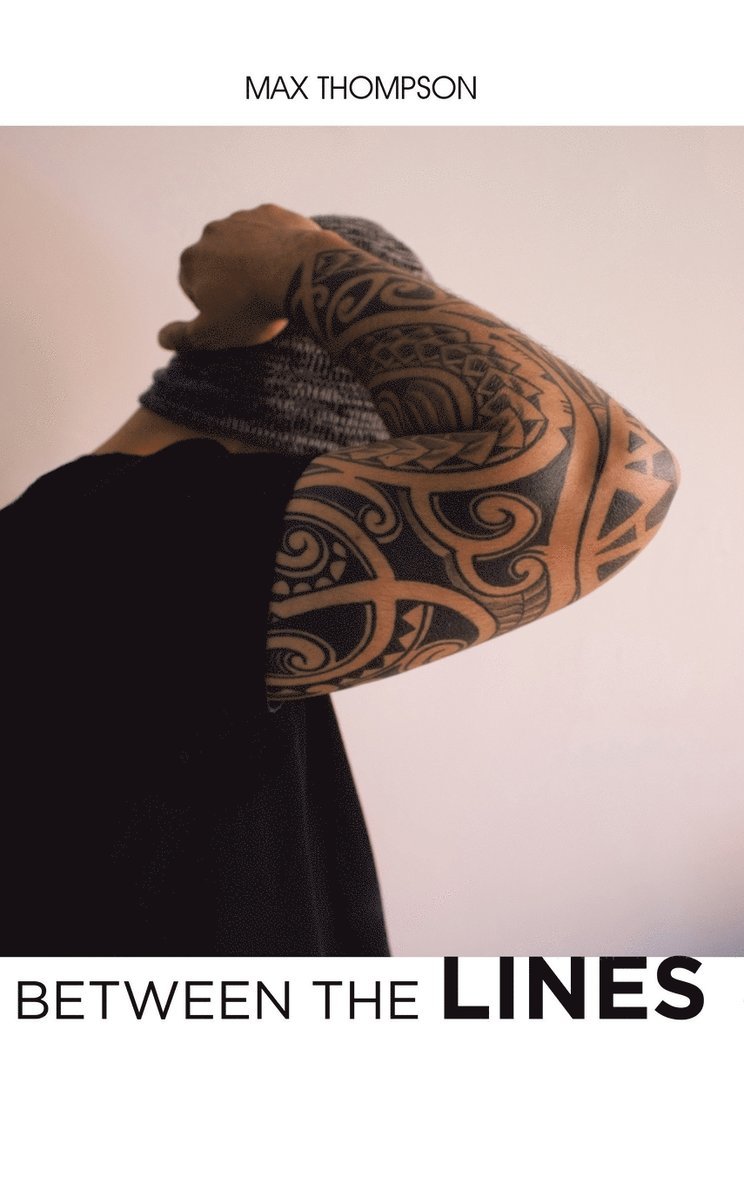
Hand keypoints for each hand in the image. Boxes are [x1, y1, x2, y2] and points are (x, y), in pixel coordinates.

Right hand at [158, 204, 345, 350]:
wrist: (300, 274)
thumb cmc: (253, 308)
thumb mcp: (212, 334)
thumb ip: (182, 337)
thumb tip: (160, 338)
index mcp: (190, 260)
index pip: (192, 287)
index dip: (213, 305)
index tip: (234, 314)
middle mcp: (210, 233)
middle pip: (216, 263)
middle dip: (230, 280)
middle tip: (255, 301)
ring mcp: (241, 218)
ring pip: (243, 245)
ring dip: (253, 260)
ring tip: (273, 284)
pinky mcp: (271, 212)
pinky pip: (269, 231)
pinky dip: (275, 245)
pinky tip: (288, 265)